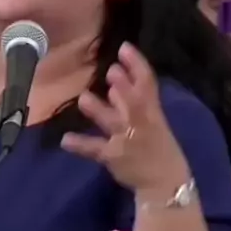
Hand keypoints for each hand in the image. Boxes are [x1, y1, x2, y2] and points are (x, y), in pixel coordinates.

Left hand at [61, 42, 189, 194]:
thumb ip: (133, 102)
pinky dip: (80, 144)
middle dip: (123, 87)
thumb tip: (113, 84)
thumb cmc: (158, 147)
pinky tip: (65, 140)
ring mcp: (126, 141)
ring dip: (99, 110)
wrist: (165, 183)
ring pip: (112, 123)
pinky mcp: (112, 157)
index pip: (148, 84)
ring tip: (84, 99)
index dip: (137, 65)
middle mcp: (140, 124)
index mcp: (153, 113)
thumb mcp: (152, 120)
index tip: (124, 48)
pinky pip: (94, 149)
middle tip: (110, 71)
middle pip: (134, 102)